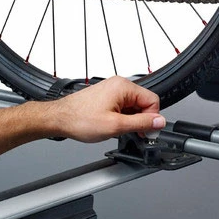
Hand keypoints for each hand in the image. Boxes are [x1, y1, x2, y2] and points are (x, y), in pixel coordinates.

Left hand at [45, 77, 165, 142]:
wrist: (59, 119)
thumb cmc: (80, 119)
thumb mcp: (116, 126)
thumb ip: (141, 123)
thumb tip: (159, 122)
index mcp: (124, 86)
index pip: (152, 100)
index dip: (152, 119)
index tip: (147, 132)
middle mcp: (119, 84)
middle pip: (144, 103)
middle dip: (141, 120)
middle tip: (133, 134)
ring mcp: (112, 89)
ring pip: (133, 106)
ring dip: (131, 120)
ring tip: (118, 129)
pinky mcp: (106, 96)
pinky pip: (123, 106)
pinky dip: (123, 117)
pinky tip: (113, 126)